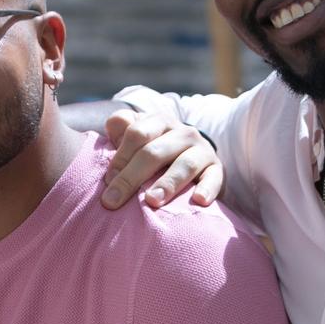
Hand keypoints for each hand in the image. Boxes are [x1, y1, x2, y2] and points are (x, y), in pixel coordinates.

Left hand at [100, 110, 222, 209]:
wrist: (194, 156)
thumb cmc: (156, 150)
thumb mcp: (139, 134)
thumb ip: (122, 128)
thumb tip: (114, 127)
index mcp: (160, 121)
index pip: (137, 134)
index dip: (120, 157)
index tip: (107, 180)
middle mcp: (183, 132)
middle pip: (154, 152)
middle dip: (131, 177)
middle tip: (113, 201)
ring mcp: (202, 151)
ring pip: (184, 165)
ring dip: (167, 183)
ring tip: (152, 201)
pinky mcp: (217, 170)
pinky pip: (214, 178)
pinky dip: (207, 189)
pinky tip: (199, 201)